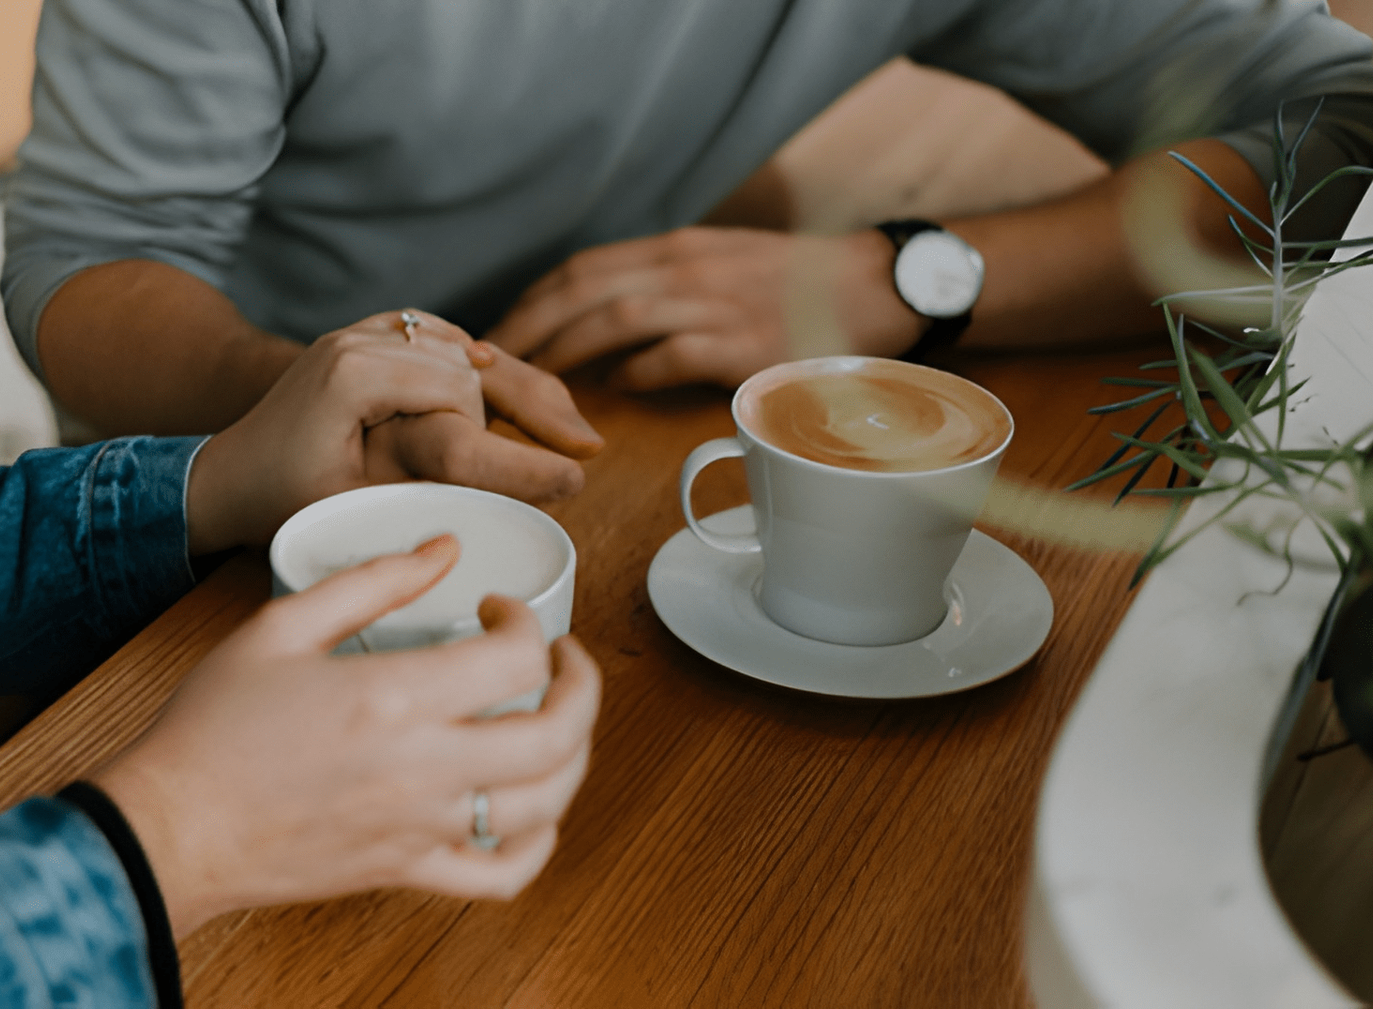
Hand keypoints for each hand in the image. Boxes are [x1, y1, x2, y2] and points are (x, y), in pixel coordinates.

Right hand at [93, 536, 602, 937]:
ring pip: (547, 804)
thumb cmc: (213, 728)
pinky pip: (503, 875)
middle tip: (562, 659)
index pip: (517, 657)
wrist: (171, 825)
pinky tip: (532, 811)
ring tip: (558, 722)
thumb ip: (372, 581)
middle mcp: (423, 768)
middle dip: (582, 685)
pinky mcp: (408, 870)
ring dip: (575, 756)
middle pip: (559, 734)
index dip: (525, 621)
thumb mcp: (281, 625)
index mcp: (394, 697)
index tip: (498, 609)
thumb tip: (442, 550)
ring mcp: (421, 827)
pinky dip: (538, 844)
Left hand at [187, 310, 598, 551]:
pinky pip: (442, 344)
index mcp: (355, 372)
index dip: (512, 443)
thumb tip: (506, 482)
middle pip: (470, 365)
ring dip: (517, 386)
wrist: (227, 473)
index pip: (459, 396)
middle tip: (588, 450)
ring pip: (464, 351)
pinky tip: (524, 390)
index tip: (569, 475)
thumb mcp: (355, 501)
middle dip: (534, 405)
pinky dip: (484, 367)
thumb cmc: (281, 499)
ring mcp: (364, 332)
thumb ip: (428, 481)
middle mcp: (361, 337)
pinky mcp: (370, 339)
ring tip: (572, 430)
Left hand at [485, 227, 922, 389]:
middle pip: (583, 288)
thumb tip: (608, 326)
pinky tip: (615, 392)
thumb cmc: (799, 285)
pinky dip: (635, 373)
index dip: (534, 300)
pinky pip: (671, 355)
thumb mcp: (722, 265)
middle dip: (529, 326)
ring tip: (535, 385)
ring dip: (566, 351)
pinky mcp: (744, 343)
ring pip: (615, 317)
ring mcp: (715, 304)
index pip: (584, 267)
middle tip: (493, 366)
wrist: (879, 285)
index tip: (500, 332)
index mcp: (676, 250)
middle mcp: (686, 269)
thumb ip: (667, 286)